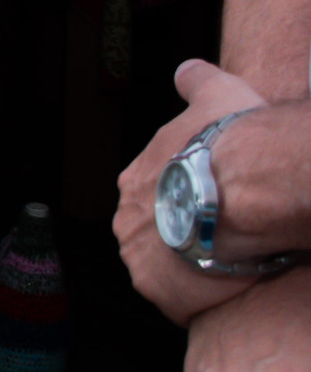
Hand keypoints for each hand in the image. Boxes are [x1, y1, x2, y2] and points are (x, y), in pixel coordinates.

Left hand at [118, 58, 271, 323]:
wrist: (244, 187)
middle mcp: (126, 217)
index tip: (213, 205)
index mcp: (135, 178)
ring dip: (190, 270)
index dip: (187, 201)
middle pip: (156, 233)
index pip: (156, 194)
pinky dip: (198, 299)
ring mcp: (139, 255)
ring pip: (165, 268)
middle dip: (183, 237)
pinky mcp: (159, 290)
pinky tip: (227, 291)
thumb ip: (198, 82)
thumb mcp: (215, 94)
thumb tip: (189, 70)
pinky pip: (178, 301)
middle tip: (222, 240)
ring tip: (229, 267)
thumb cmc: (232, 140)